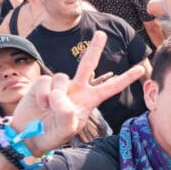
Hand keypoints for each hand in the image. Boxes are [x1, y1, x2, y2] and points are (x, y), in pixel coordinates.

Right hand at [11, 31, 144, 153]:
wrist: (28, 135)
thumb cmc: (51, 134)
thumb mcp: (65, 130)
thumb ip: (67, 115)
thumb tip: (62, 97)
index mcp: (89, 100)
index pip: (111, 88)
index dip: (125, 78)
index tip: (141, 69)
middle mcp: (77, 89)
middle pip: (88, 65)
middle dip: (95, 48)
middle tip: (101, 34)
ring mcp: (60, 85)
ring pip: (62, 78)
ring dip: (55, 95)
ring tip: (49, 109)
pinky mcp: (44, 83)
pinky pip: (45, 81)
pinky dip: (42, 94)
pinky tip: (40, 104)